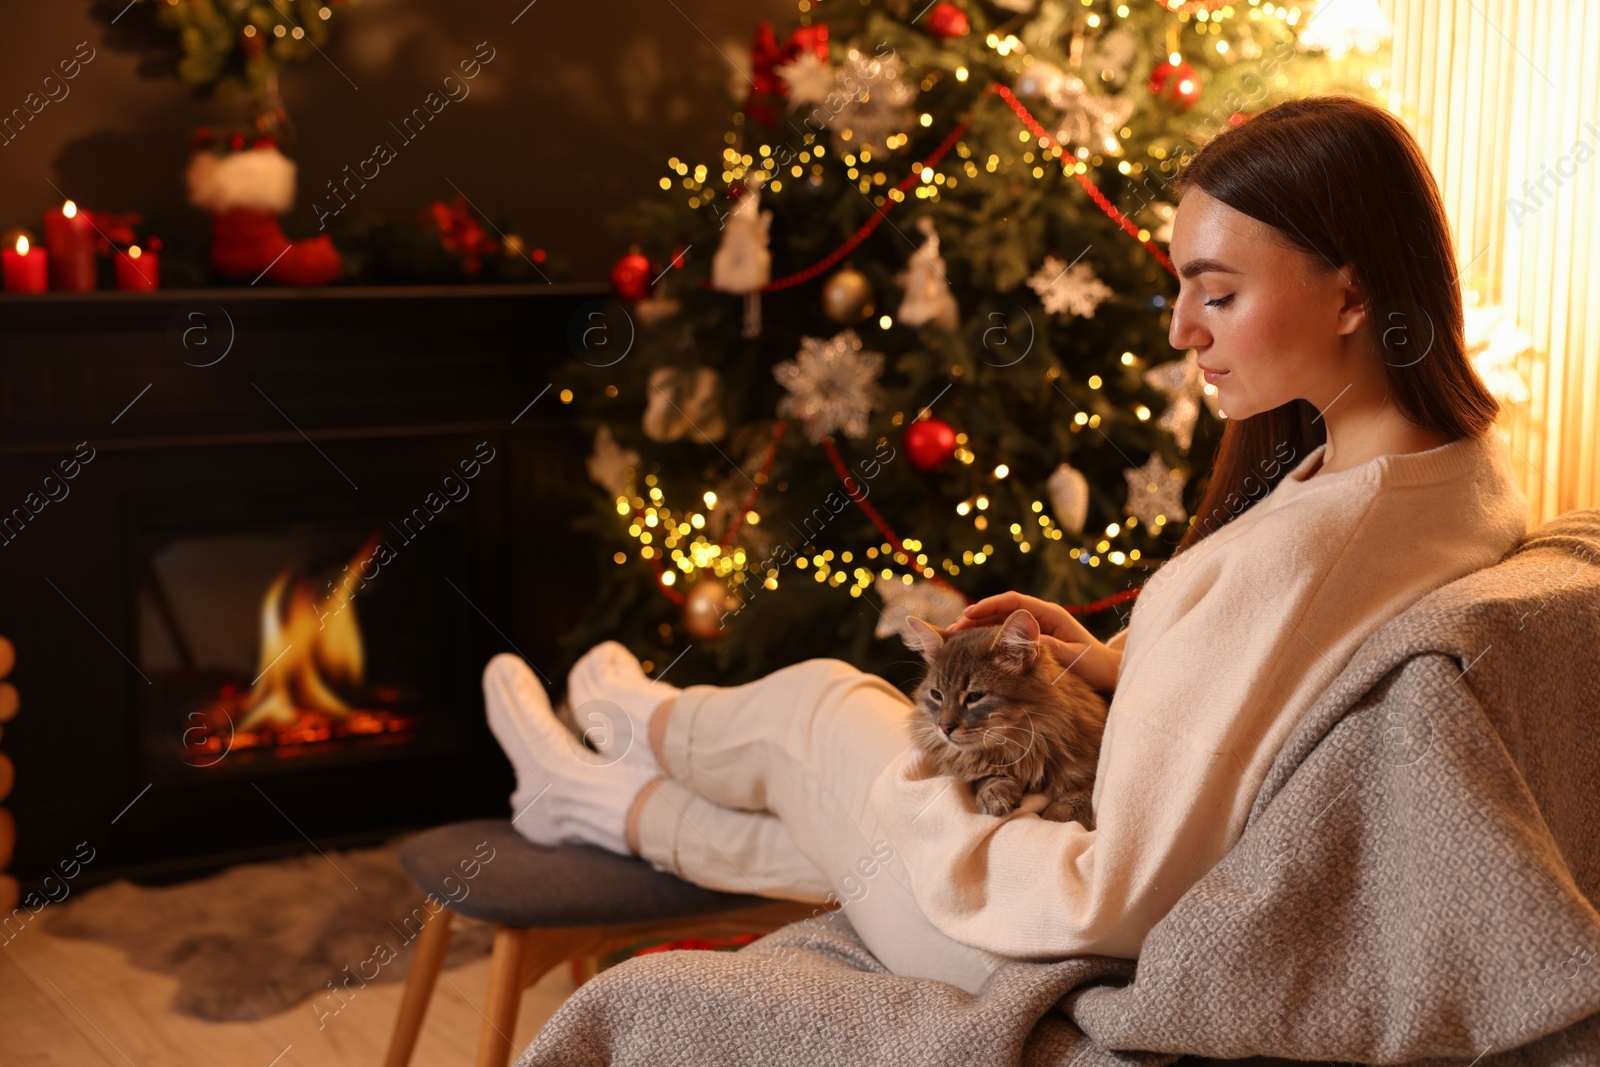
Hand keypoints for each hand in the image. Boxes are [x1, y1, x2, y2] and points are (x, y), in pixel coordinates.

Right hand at [948, 592, 1121, 693]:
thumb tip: (1025, 641)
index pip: (1014, 603)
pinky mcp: (1028, 642)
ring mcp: (1032, 629)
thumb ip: (1050, 647)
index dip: (989, 605)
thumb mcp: (1073, 657)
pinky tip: (968, 650)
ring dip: (975, 629)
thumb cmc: (1093, 666)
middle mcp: (1038, 618)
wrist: (1106, 674)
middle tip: (951, 630)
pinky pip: (1001, 637)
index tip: (969, 614)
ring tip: (952, 639)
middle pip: (1000, 611)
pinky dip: (984, 640)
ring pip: (997, 623)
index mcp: (1050, 615)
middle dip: (974, 618)